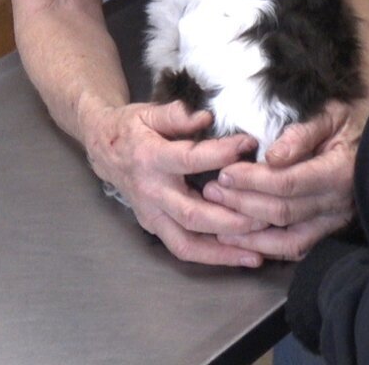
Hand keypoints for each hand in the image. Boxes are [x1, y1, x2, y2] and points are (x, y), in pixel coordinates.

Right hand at [84, 100, 268, 266]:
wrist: (102, 149)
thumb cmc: (130, 129)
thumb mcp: (148, 112)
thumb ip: (176, 115)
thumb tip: (204, 119)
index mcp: (150, 158)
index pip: (190, 160)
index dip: (221, 154)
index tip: (249, 145)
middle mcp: (151, 192)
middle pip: (193, 214)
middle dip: (231, 219)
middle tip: (265, 215)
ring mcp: (152, 215)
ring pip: (188, 242)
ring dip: (224, 250)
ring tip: (258, 251)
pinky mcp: (155, 227)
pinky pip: (184, 248)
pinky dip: (213, 257)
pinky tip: (241, 256)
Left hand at [206, 100, 360, 260]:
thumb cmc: (348, 123)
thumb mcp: (330, 114)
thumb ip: (302, 133)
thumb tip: (273, 156)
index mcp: (339, 171)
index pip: (288, 183)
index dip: (253, 181)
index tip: (225, 172)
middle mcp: (338, 203)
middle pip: (282, 211)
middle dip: (242, 204)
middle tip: (212, 192)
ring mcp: (334, 222)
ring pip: (287, 239)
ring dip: (249, 235)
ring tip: (218, 225)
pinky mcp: (328, 232)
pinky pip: (296, 248)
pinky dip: (268, 249)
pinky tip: (242, 241)